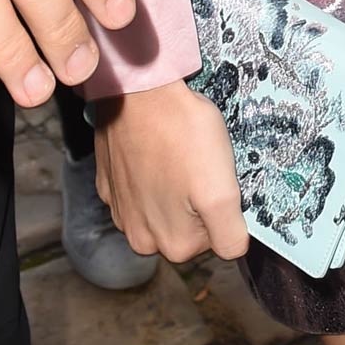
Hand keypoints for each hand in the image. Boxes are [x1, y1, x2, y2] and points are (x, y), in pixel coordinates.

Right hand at [95, 79, 247, 261]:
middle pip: (190, 227)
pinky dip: (151, 175)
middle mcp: (141, 239)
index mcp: (173, 245)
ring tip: (178, 155)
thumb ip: (230, 234)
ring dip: (174, 188)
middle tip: (199, 164)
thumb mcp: (222, 190)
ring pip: (165, 208)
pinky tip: (156, 152)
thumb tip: (235, 250)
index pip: (216, 239)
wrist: (139, 94)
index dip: (224, 208)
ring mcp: (122, 213)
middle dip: (199, 200)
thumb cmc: (182, 136)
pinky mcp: (109, 187)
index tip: (216, 179)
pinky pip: (141, 190)